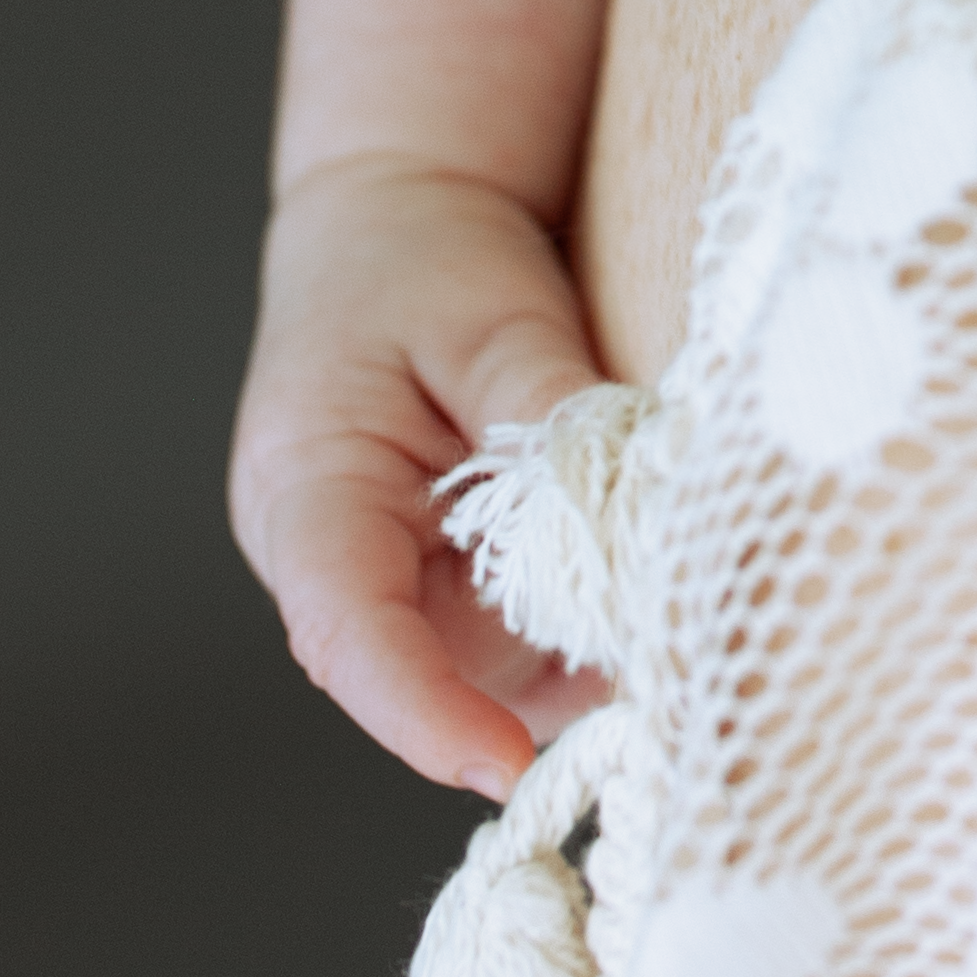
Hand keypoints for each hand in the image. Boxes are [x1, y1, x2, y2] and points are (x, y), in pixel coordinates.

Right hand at [230, 156, 615, 791]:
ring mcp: (399, 580)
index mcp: (306, 495)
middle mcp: (339, 562)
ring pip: (497, 666)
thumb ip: (544, 410)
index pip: (347, 635)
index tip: (504, 767)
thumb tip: (621, 509)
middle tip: (668, 626)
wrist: (398, 210)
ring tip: (670, 573)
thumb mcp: (489, 315)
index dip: (423, 713)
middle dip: (548, 668)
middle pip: (440, 665)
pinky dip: (592, 617)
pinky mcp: (454, 579)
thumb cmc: (417, 256)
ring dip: (583, 643)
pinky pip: (528, 635)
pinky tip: (650, 564)